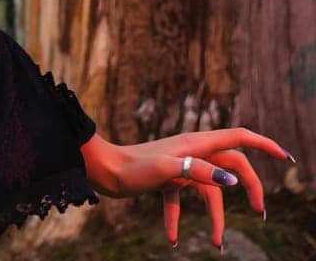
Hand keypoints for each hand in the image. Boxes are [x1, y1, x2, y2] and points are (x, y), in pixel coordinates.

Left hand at [79, 128, 294, 250]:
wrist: (98, 169)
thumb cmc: (129, 166)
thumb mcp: (165, 170)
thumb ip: (198, 172)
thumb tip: (231, 180)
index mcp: (195, 143)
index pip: (238, 138)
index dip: (264, 145)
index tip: (286, 157)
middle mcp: (191, 152)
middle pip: (231, 168)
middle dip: (249, 188)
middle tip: (260, 212)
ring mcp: (178, 166)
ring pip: (208, 191)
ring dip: (214, 217)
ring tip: (218, 245)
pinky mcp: (164, 179)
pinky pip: (179, 202)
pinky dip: (178, 219)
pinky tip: (174, 239)